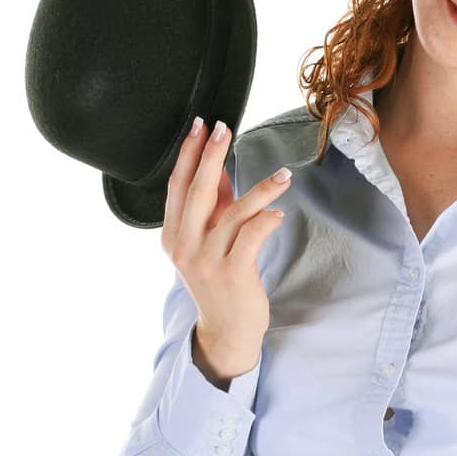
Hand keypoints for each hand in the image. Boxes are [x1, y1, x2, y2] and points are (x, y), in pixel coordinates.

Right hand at [162, 116, 290, 353]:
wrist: (227, 330)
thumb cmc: (219, 281)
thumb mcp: (208, 241)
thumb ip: (212, 206)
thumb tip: (216, 165)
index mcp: (172, 235)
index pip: (177, 186)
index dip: (188, 154)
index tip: (201, 125)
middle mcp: (184, 246)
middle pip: (197, 192)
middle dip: (211, 156)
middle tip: (224, 128)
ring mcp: (207, 261)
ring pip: (233, 213)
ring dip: (261, 190)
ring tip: (284, 176)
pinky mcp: (232, 274)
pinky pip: (251, 237)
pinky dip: (266, 221)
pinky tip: (279, 214)